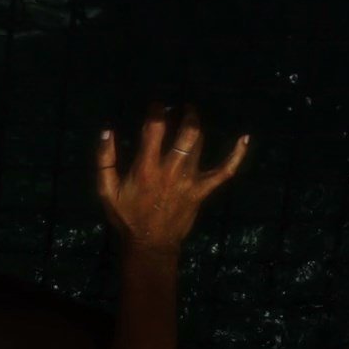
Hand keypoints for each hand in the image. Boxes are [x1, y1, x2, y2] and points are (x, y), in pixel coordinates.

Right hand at [96, 102, 249, 249]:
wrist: (150, 243)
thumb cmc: (127, 216)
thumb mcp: (106, 190)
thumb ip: (104, 160)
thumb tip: (106, 131)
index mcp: (146, 168)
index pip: (154, 129)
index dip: (157, 111)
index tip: (158, 105)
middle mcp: (170, 170)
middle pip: (186, 134)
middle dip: (187, 115)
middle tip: (182, 107)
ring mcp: (190, 180)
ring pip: (199, 145)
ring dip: (197, 127)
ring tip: (191, 117)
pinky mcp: (203, 190)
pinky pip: (224, 171)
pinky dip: (236, 155)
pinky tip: (244, 138)